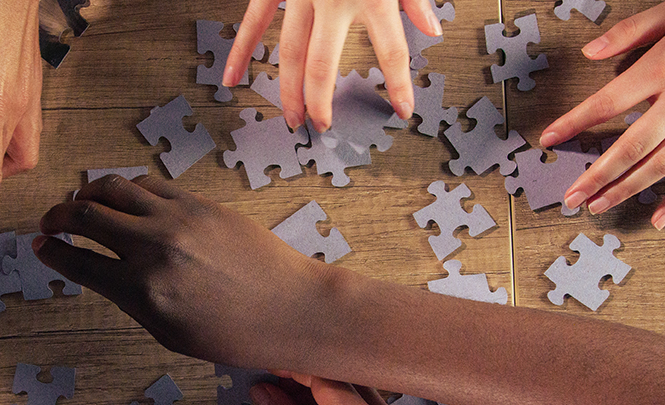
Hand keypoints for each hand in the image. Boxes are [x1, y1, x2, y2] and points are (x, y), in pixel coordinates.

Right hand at [34, 175, 340, 370]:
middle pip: (86, 216)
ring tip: (80, 204)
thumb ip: (131, 298)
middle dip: (58, 216)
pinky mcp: (199, 204)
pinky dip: (126, 189)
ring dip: (87, 194)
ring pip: (114, 189)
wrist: (290, 308)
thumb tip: (103, 271)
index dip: (51, 252)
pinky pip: (149, 186)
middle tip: (50, 222)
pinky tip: (122, 200)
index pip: (78, 262)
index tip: (39, 245)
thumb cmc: (234, 335)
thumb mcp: (169, 332)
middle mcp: (154, 249)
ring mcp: (178, 220)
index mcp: (142, 291)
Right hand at [225, 0, 440, 131]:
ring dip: (287, 88)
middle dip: (321, 100)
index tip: (403, 108)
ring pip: (289, 50)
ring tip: (289, 116)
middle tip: (322, 124)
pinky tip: (233, 76)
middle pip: (324, 64)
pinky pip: (255, 20)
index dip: (399, 85)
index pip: (391, 52)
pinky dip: (243, 49)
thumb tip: (430, 28)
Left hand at [540, 0, 664, 229]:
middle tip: (571, 195)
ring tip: (597, 205)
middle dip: (597, 175)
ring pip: (661, 164)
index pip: (608, 102)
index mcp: (664, 67)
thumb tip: (590, 51)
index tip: (550, 138)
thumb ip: (629, 31)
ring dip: (626, 190)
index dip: (575, 122)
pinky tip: (658, 217)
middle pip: (632, 146)